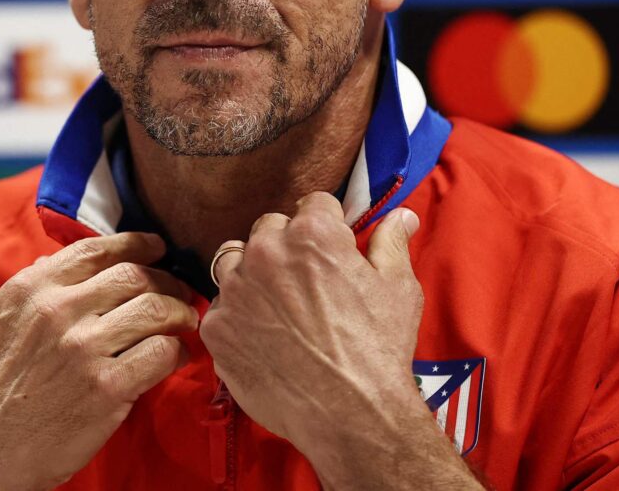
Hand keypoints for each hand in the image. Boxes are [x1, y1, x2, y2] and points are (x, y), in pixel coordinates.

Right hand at [0, 232, 197, 490]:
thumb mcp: (0, 323)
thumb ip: (35, 292)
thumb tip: (62, 263)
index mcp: (31, 289)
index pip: (98, 250)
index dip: (137, 244)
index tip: (157, 248)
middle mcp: (58, 309)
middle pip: (135, 275)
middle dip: (166, 281)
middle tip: (179, 292)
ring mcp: (84, 347)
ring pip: (157, 309)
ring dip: (179, 313)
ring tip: (184, 323)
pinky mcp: (107, 387)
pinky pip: (163, 352)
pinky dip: (177, 352)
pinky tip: (174, 357)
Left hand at [199, 193, 422, 452]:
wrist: (351, 415)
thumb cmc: (379, 349)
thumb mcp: (398, 288)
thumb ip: (391, 243)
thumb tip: (402, 215)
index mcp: (312, 233)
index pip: (313, 204)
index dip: (327, 226)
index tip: (332, 250)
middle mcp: (266, 251)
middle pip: (269, 229)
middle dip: (287, 247)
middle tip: (307, 284)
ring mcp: (235, 290)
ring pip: (235, 261)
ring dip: (252, 275)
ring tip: (278, 307)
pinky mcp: (217, 327)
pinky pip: (221, 308)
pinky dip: (237, 318)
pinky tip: (262, 339)